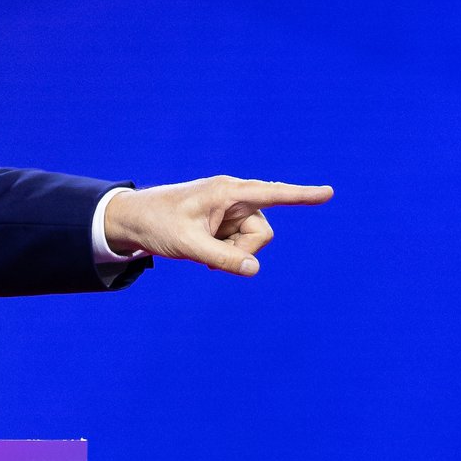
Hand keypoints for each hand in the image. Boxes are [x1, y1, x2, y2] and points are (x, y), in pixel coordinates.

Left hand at [102, 177, 333, 275]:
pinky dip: (226, 253)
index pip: (272, 193)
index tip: (328, 193)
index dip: (302, 196)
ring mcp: (228, 209)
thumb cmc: (158, 225)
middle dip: (244, 249)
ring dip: (233, 253)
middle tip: (209, 259)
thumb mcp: (188, 246)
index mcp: (227, 191)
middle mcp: (233, 196)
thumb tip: (254, 269)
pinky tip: (203, 254)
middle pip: (262, 230)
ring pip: (252, 239)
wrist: (132, 221)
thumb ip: (222, 259)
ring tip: (202, 253)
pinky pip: (239, 242)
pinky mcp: (223, 220)